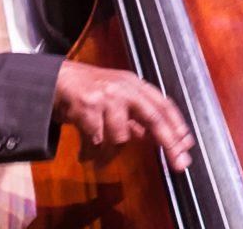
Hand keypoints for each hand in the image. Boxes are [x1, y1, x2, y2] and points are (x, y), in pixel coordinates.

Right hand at [52, 60, 194, 169]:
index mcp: (135, 85)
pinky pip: (95, 141)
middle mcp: (124, 88)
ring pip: (120, 136)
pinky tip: (85, 156)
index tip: (187, 144)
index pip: (163, 104)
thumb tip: (151, 136)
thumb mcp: (116, 97)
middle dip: (169, 142)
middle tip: (178, 163)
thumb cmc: (88, 90)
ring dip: (110, 155)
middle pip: (154, 117)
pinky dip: (91, 154)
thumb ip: (134, 115)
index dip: (177, 124)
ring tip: (100, 162)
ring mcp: (106, 97)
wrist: (55, 80)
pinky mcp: (87, 108)